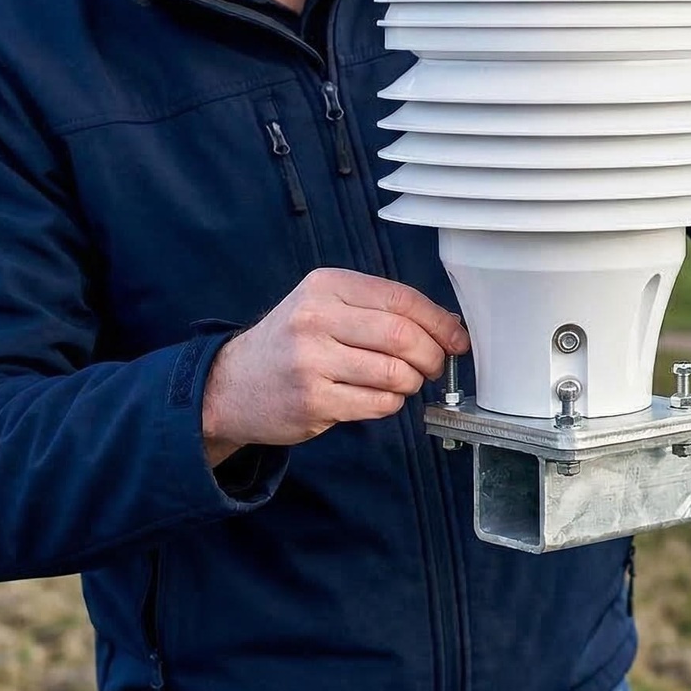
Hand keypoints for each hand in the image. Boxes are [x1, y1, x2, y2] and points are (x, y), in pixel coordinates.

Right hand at [201, 269, 469, 464]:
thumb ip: (380, 310)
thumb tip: (449, 327)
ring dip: (412, 382)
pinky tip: (379, 397)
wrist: (233, 384)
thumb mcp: (326, 306)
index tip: (457, 339)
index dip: (440, 321)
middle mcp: (316, 318)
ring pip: (395, 374)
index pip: (401, 298)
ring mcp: (312, 362)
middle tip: (435, 365)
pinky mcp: (313, 401)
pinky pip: (378, 404)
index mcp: (326, 286)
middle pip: (403, 336)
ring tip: (404, 381)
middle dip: (433, 355)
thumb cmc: (292, 342)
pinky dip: (391, 403)